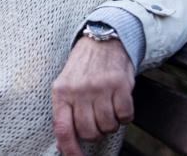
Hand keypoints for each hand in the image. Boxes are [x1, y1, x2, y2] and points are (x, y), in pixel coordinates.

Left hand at [51, 37, 134, 155]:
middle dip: (95, 133)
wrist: (102, 41)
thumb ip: (64, 112)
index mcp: (60, 92)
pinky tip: (119, 103)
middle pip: (89, 132)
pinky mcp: (120, 85)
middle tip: (97, 120)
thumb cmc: (82, 68)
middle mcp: (78, 91)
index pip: (63, 129)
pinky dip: (125, 116)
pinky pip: (125, 116)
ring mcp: (99, 88)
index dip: (70, 150)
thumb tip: (63, 145)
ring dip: (111, 123)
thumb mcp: (64, 85)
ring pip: (108, 126)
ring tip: (107, 107)